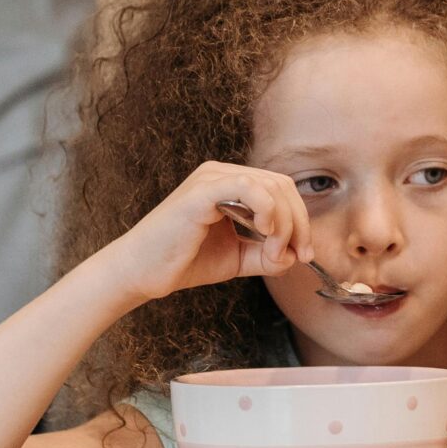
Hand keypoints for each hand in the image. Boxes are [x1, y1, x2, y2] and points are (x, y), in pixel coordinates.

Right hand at [99, 161, 317, 305]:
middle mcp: (222, 174)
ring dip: (283, 223)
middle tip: (298, 255)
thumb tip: (295, 255)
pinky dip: (266, 210)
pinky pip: (247, 187)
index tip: (304, 253)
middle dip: (299, 222)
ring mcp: (211, 179)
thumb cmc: (184, 262)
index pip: (281, 189)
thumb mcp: (237, 258)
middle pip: (282, 185)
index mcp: (230, 184)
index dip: (300, 219)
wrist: (142, 274)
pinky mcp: (201, 192)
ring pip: (270, 186)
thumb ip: (267, 255)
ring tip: (273, 253)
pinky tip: (263, 233)